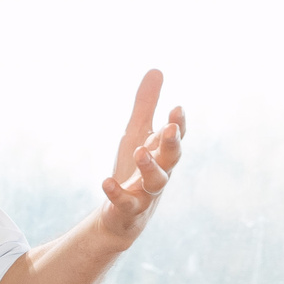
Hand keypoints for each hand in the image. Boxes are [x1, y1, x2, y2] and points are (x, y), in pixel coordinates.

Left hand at [95, 69, 186, 243]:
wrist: (120, 214)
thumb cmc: (134, 170)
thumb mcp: (136, 133)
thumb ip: (146, 105)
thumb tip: (156, 70)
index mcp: (162, 153)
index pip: (175, 137)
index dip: (178, 124)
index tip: (177, 108)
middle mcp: (160, 172)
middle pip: (172, 157)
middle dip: (172, 143)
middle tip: (168, 129)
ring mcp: (146, 192)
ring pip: (156, 181)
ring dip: (150, 166)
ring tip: (139, 152)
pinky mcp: (129, 209)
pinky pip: (125, 202)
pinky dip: (116, 193)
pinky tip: (105, 182)